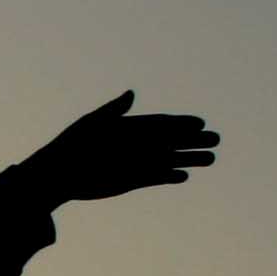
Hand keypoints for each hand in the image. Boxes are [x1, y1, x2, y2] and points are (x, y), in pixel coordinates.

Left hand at [14, 90, 218, 202]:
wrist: (59, 174)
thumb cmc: (72, 145)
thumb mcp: (93, 123)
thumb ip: (115, 110)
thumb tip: (131, 94)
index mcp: (130, 127)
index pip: (161, 124)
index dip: (181, 123)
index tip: (200, 123)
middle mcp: (137, 144)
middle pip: (171, 141)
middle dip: (193, 141)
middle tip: (216, 140)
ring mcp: (136, 163)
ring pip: (168, 160)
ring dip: (189, 159)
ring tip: (211, 159)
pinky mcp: (131, 181)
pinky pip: (155, 178)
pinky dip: (169, 177)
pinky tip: (184, 176)